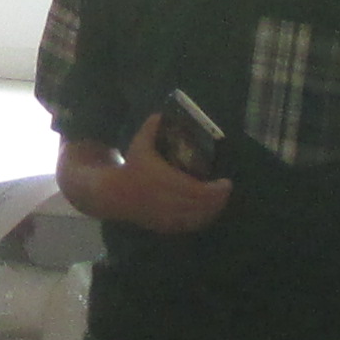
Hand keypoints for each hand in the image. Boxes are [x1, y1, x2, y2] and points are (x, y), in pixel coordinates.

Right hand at [91, 112, 232, 235]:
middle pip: (201, 206)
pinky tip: (206, 212)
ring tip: (219, 200)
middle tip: (225, 190)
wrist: (113, 194)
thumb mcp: (140, 144)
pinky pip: (187, 226)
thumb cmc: (131, 167)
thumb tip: (162, 113)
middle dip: (218, 200)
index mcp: (165, 181)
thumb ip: (152, 128)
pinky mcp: (164, 225)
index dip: (216, 191)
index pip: (197, 191)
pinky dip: (200, 220)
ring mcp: (166, 216)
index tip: (226, 183)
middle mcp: (167, 201)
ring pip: (196, 218)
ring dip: (211, 211)